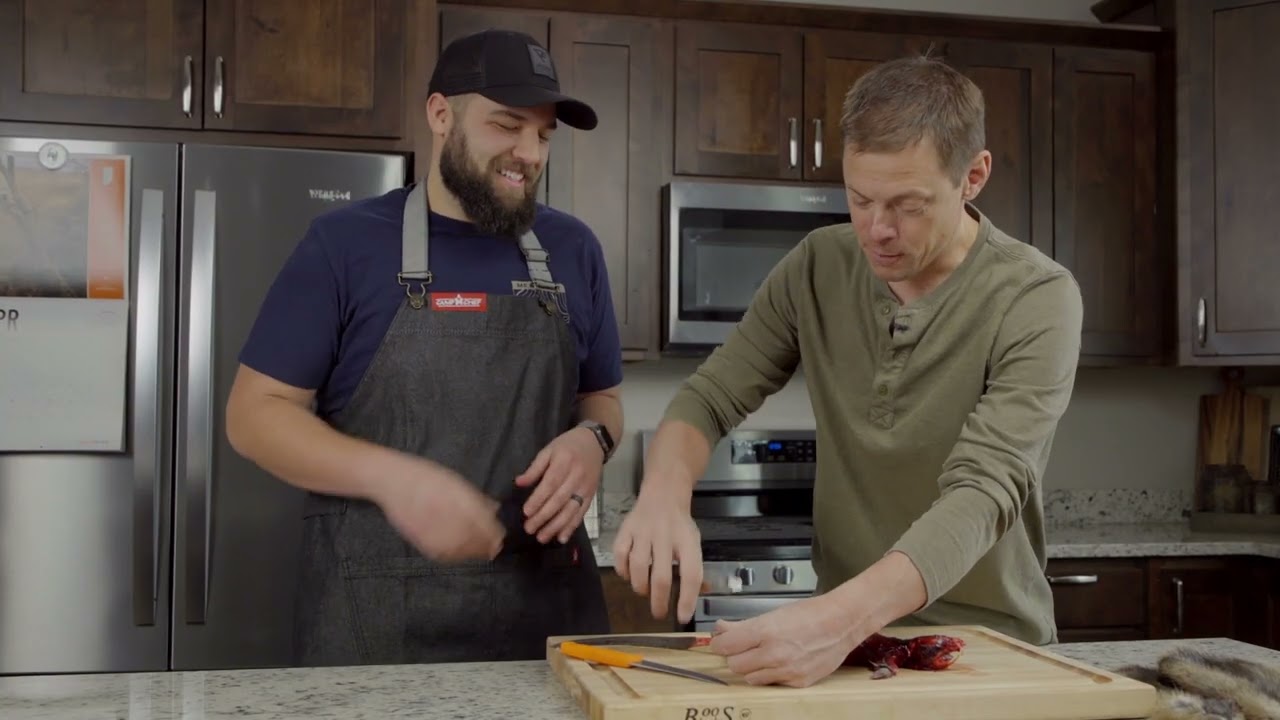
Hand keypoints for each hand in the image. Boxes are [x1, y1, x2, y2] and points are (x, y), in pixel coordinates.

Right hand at [371, 454, 504, 562]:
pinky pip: (444, 554)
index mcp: (460, 502)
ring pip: (461, 550)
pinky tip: (461, 553)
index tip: (502, 536)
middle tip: (495, 547)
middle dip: (488, 544)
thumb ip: (476, 498)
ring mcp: (434, 531)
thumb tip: (495, 509)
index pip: (485, 525)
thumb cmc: (426, 476)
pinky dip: (456, 556)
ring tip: (483, 553)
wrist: (392, 481)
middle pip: (475, 539)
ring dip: (474, 552)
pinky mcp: (421, 541)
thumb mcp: (455, 481)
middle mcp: (449, 518)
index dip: (495, 533)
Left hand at [515, 426, 602, 543]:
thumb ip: (535, 468)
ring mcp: (585, 488)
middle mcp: (576, 477)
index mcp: (564, 463)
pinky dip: (571, 527)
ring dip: (556, 526)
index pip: (550, 484)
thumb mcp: (549, 449)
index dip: (538, 500)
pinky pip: (581, 514)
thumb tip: (519, 483)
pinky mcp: (591, 496)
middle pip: (559, 500)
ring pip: (570, 510)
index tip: (526, 512)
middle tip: (529, 529)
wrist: (595, 443)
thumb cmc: (568, 445)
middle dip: (543, 517)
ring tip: (542, 537)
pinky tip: (561, 537)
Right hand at [611, 492, 702, 622]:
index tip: (682, 617)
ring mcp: (643, 531)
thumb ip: (693, 570)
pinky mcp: (626, 529)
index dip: (687, 599)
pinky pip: (620, 556)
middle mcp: (665, 536)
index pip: (691, 574)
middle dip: (659, 602)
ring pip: (639, 567)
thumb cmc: (679, 525)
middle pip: (661, 577)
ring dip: (641, 587)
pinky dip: (623, 571)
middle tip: (658, 614)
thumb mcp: (693, 543)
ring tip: (645, 592)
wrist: (663, 494)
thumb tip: (689, 605)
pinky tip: (629, 575)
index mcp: (687, 541)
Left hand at [708, 594, 861, 687]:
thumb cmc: (809, 614)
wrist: (841, 623)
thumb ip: (744, 625)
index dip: (720, 644)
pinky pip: (772, 684)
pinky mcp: (798, 682)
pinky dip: (771, 675)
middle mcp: (774, 654)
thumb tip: (721, 629)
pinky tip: (781, 662)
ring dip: (751, 668)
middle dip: (735, 656)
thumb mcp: (773, 613)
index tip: (722, 642)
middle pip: (734, 665)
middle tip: (743, 648)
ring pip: (750, 678)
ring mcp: (786, 671)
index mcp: (765, 632)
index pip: (724, 646)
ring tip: (762, 655)